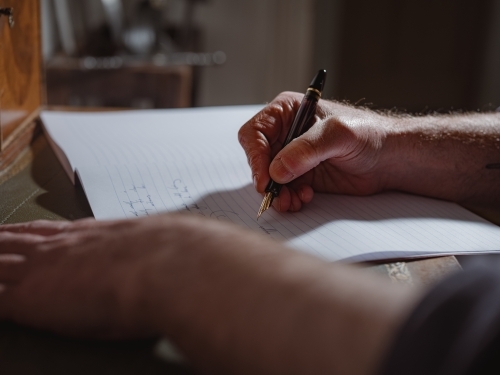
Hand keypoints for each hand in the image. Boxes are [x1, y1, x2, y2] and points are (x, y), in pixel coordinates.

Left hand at [0, 217, 420, 374]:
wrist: (189, 270)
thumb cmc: (193, 264)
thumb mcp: (183, 253)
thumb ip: (176, 261)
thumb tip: (196, 268)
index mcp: (110, 238)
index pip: (67, 233)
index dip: (42, 234)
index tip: (24, 231)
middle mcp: (78, 245)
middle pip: (29, 240)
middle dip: (7, 239)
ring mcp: (53, 267)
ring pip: (4, 258)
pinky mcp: (36, 295)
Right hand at [238, 92, 391, 211]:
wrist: (389, 159)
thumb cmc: (369, 133)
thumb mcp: (338, 134)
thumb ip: (307, 149)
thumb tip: (277, 169)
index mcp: (287, 112)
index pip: (255, 133)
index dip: (256, 156)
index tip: (265, 178)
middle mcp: (285, 133)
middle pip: (258, 158)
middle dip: (266, 180)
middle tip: (278, 196)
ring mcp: (292, 156)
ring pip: (269, 178)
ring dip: (277, 194)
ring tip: (292, 202)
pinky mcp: (300, 176)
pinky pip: (283, 190)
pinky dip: (288, 199)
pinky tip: (304, 199)